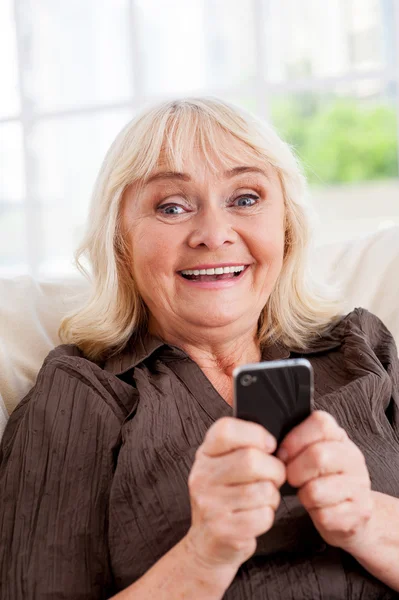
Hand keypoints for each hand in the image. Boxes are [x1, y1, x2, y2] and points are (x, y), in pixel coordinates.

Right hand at [186, 417, 285, 569]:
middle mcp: (202, 476)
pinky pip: (263, 516)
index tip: (269, 445)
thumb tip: (276, 441)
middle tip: (274, 476)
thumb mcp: (223, 465)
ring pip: (262, 490)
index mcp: (205, 454)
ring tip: (263, 498)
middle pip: (251, 460)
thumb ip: (243, 447)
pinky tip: (257, 516)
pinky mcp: (223, 529)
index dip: (255, 433)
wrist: (207, 542)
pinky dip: (268, 516)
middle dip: (274, 469)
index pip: (226, 429)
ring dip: (272, 495)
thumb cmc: (224, 497)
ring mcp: (210, 504)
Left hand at [277, 410, 372, 551]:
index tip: (283, 454)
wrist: (353, 513)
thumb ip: (298, 443)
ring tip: (307, 493)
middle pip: (318, 456)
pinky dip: (314, 514)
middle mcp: (354, 458)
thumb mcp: (312, 454)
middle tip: (291, 478)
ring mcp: (359, 486)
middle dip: (294, 471)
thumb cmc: (322, 479)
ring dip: (303, 495)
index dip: (295, 440)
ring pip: (316, 490)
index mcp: (340, 437)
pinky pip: (324, 515)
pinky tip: (319, 509)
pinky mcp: (358, 513)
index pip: (321, 423)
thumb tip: (269, 445)